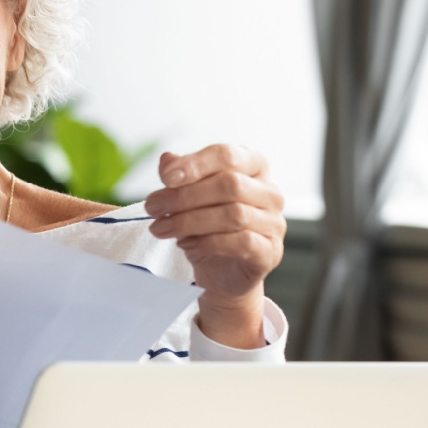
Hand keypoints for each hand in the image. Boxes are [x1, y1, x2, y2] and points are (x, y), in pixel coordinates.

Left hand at [143, 144, 285, 347]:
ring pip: (234, 214)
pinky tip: (186, 245)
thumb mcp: (187, 198)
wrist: (220, 272)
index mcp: (253, 167)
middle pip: (229, 184)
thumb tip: (167, 160)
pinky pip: (242, 242)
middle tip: (153, 207)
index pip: (227, 155)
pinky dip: (208, 243)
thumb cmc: (206, 227)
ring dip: (189, 221)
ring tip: (161, 228)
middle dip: (184, 196)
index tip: (166, 178)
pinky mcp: (270, 251)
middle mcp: (269, 192)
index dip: (195, 163)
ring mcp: (274, 222)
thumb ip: (180, 176)